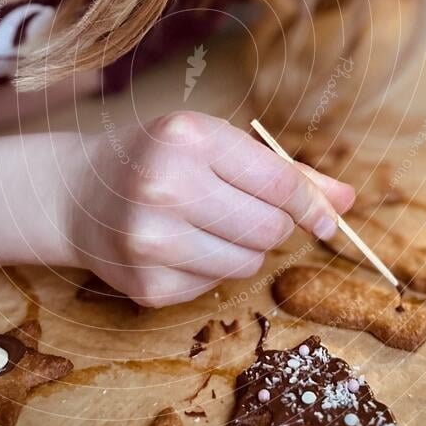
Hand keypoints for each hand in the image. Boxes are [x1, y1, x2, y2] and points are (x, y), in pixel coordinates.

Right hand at [62, 111, 354, 306]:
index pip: (279, 183)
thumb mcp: (211, 143)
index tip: (330, 220)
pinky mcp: (147, 286)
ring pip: (248, 264)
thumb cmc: (156, 157)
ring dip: (242, 248)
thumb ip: (280, 171)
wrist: (76, 193)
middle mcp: (166, 188)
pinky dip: (209, 268)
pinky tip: (177, 246)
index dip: (313, 205)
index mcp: (187, 138)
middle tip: (243, 210)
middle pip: (270, 231)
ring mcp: (153, 242)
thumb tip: (348, 200)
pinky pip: (214, 287)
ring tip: (204, 224)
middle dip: (272, 225)